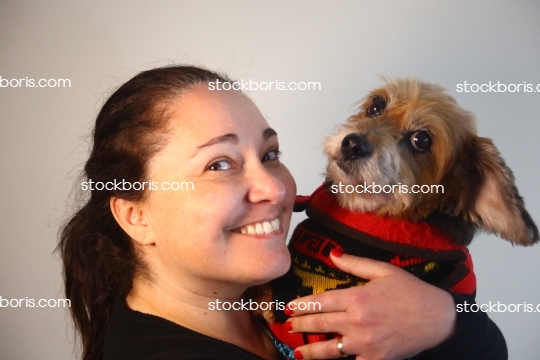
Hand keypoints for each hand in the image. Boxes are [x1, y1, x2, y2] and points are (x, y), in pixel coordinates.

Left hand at [285, 252, 457, 359]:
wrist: (438, 318)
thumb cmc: (411, 291)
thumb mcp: (383, 270)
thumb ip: (355, 264)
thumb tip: (332, 254)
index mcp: (357, 298)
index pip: (319, 302)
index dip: (301, 306)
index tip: (288, 307)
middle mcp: (358, 321)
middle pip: (320, 324)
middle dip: (300, 326)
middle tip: (287, 326)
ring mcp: (366, 343)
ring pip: (330, 349)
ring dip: (310, 351)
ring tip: (297, 351)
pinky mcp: (376, 358)